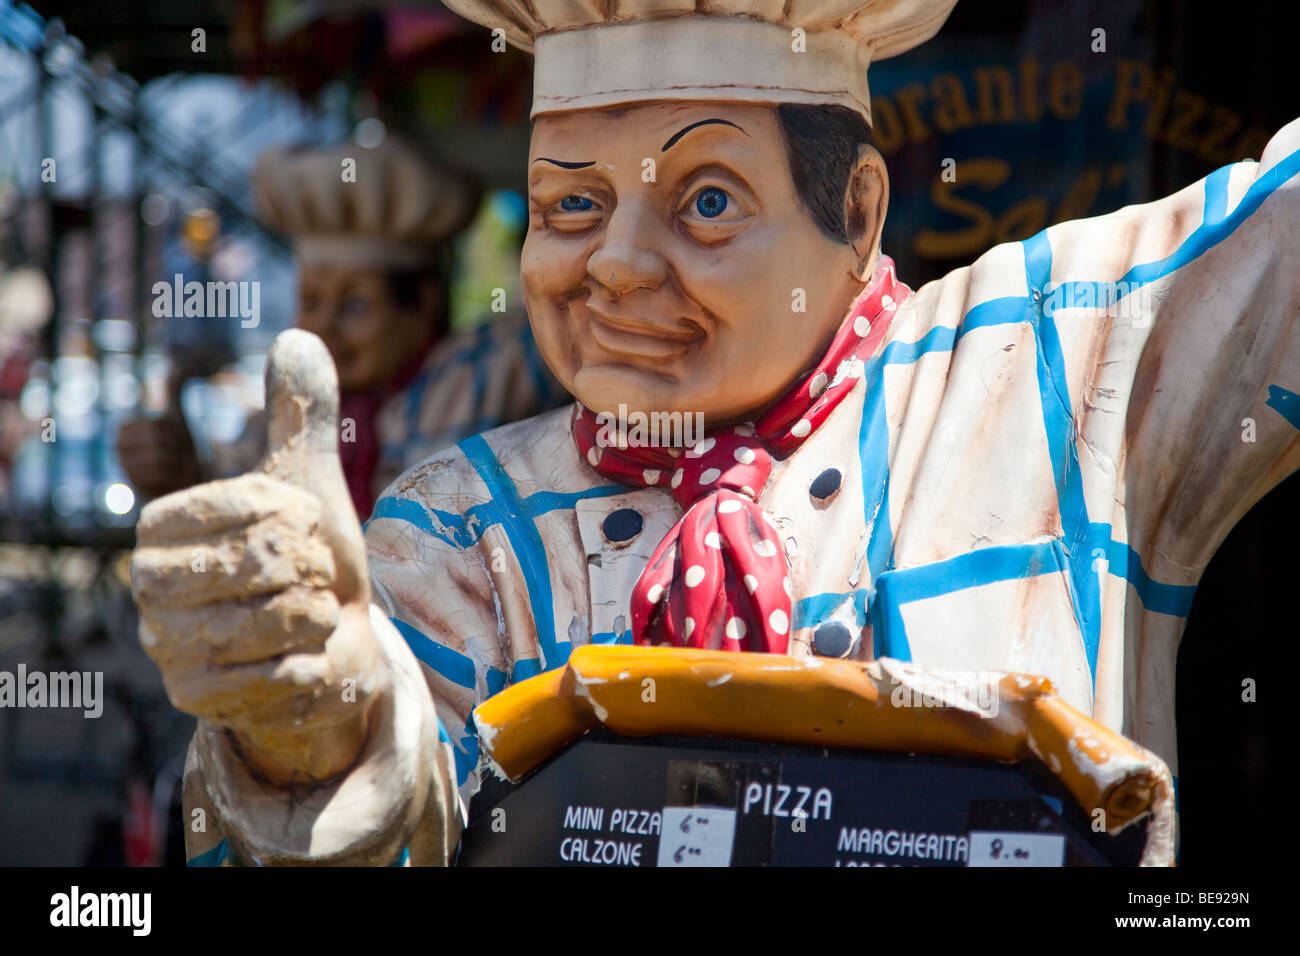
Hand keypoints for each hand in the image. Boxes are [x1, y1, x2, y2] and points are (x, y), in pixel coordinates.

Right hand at [116, 373, 201, 498]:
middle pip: (158, 442)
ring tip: (176, 467)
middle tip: (178, 454)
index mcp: (124, 428)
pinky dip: (171, 478)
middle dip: (177, 448)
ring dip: (176, 464)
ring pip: (159, 460)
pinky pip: (158, 478)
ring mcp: (124, 467)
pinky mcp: (132, 487)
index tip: (171, 437)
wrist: (181, 480)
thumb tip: (178, 364)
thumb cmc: (177, 446)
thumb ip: (174, 390)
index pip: (155, 425)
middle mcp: (118, 447)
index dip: (170, 430)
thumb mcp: (176, 416)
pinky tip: (170, 480)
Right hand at [130, 330, 380, 784]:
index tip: (305, 527)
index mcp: (163, 523)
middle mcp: (149, 583)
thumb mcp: (309, 481)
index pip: (249, 504)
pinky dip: (309, 662)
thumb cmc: (310, 556)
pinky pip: (272, 675)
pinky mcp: (194, 696)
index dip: (299, 516)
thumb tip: (299, 334)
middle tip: (313, 576)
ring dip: (313, 614)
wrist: (328, 641)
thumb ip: (298, 415)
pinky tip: (304, 655)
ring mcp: (165, 642)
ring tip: (311, 611)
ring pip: (268, 619)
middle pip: (261, 563)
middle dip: (311, 567)